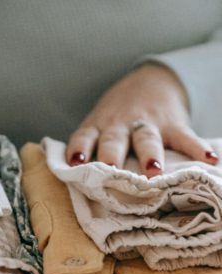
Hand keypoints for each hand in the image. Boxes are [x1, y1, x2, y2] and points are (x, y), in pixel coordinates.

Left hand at [66, 63, 217, 176]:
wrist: (148, 80)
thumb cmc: (115, 117)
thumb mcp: (98, 125)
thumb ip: (89, 149)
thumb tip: (74, 183)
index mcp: (98, 127)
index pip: (84, 137)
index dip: (78, 148)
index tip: (75, 162)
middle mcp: (119, 126)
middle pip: (113, 141)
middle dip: (111, 156)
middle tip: (110, 171)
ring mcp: (146, 124)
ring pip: (146, 139)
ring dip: (150, 155)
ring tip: (154, 171)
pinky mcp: (172, 124)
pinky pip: (185, 137)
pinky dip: (197, 148)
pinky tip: (209, 159)